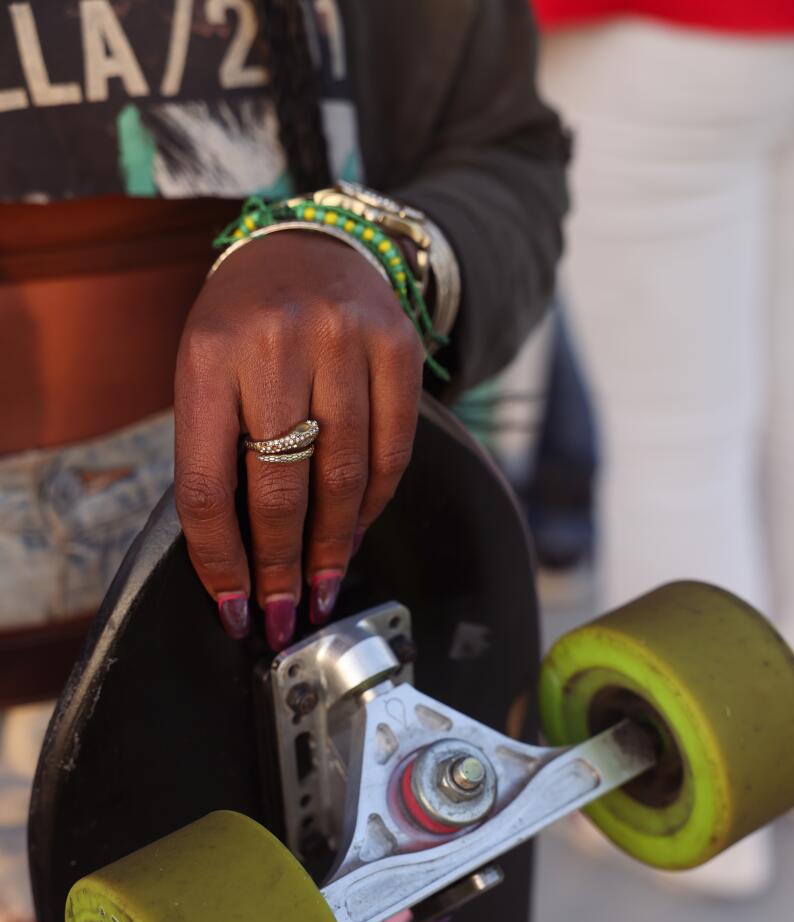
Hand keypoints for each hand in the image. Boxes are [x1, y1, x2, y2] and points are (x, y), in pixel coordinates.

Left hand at [174, 231, 423, 648]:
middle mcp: (276, 344)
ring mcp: (344, 342)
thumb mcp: (206, 369)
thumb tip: (238, 556)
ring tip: (321, 587)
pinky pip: (391, 453)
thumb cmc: (246, 324)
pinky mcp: (398, 348)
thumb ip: (215, 449)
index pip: (207, 484)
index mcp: (209, 355)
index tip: (233, 608)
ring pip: (342, 478)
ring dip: (332, 548)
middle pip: (280, 488)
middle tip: (282, 615)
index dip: (220, 561)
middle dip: (281, 568)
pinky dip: (372, 506)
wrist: (312, 246)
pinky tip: (353, 533)